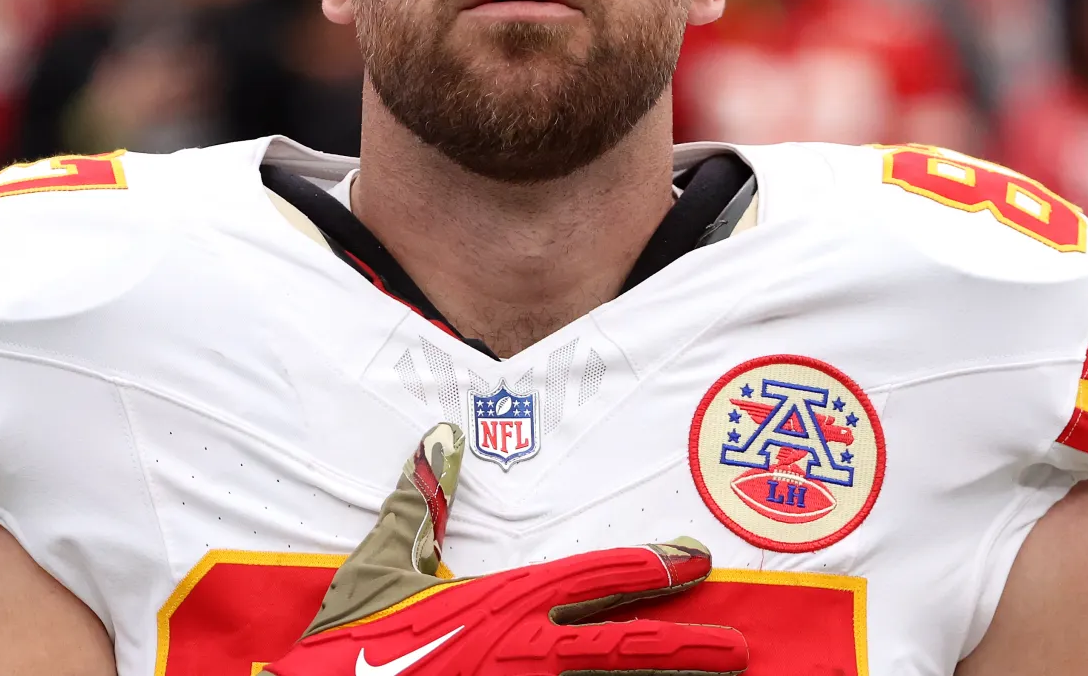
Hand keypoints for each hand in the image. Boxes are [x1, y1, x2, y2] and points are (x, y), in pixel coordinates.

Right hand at [265, 423, 747, 675]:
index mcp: (498, 604)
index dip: (646, 567)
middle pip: (620, 648)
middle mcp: (521, 653)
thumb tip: (442, 434)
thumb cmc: (349, 644)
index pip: (590, 580)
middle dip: (684, 647)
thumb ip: (421, 501)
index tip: (691, 559)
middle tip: (739, 647)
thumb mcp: (381, 564)